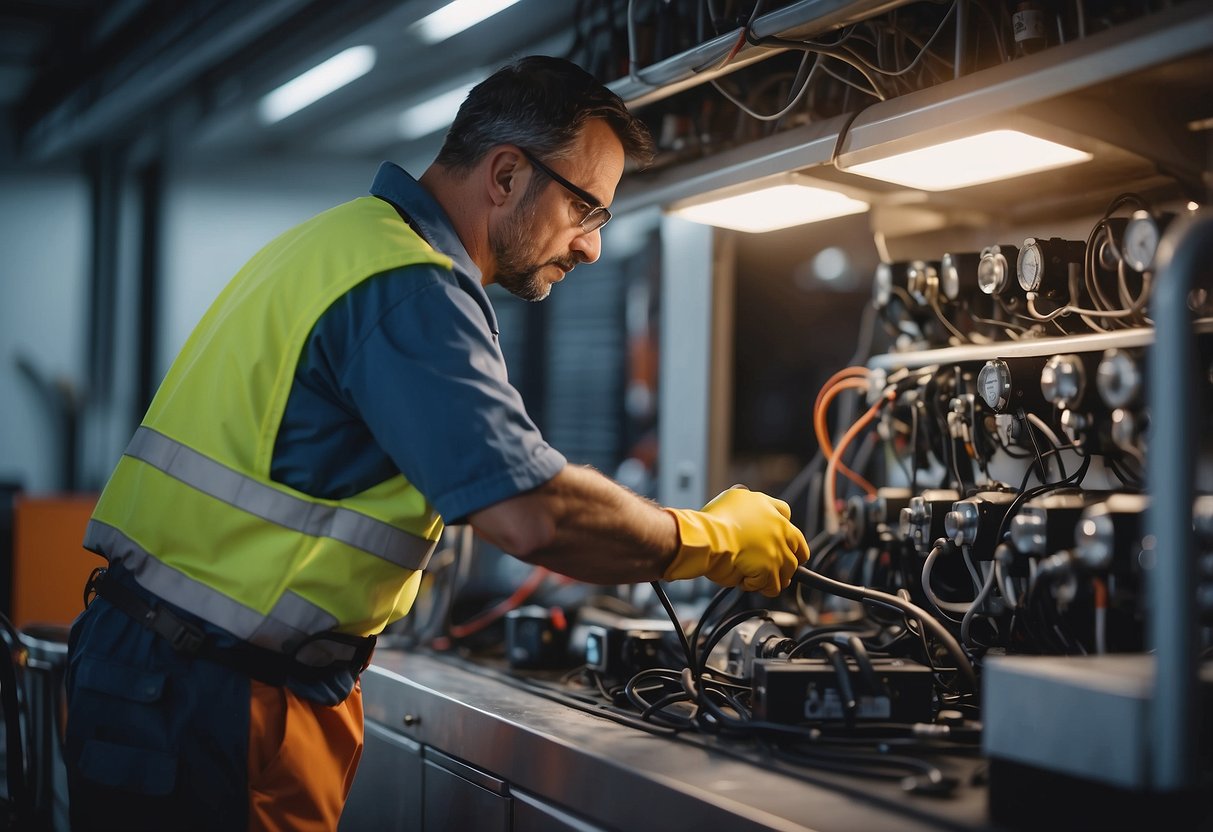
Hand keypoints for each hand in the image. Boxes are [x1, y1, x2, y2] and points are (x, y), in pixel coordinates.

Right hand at [662, 486, 809, 596]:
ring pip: (787, 572)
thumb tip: (745, 496)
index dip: (782, 530)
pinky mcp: (769, 570)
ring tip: (755, 576)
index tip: (777, 539)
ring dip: (772, 576)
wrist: (706, 538)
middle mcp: (779, 529)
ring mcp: (777, 551)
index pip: (787, 516)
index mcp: (770, 509)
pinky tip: (745, 580)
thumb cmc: (713, 520)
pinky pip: (771, 586)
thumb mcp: (733, 497)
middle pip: (798, 549)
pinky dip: (759, 587)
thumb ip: (747, 500)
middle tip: (773, 565)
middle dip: (788, 559)